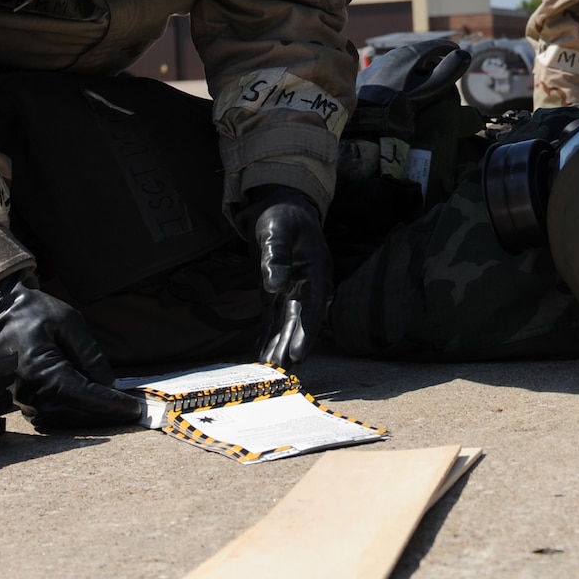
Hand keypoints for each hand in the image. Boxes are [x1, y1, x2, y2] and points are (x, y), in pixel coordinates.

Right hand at [0, 276, 144, 427]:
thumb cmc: (34, 312)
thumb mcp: (69, 322)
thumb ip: (89, 354)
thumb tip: (107, 383)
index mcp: (40, 370)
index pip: (83, 395)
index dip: (110, 404)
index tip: (134, 410)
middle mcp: (30, 392)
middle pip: (76, 412)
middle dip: (107, 413)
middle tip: (134, 412)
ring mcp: (24, 400)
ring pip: (66, 417)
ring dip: (93, 416)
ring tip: (120, 409)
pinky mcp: (25, 401)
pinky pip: (55, 414)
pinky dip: (77, 413)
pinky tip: (96, 405)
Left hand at [239, 186, 333, 366]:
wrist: (281, 205)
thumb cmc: (282, 215)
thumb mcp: (276, 230)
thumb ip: (275, 257)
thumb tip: (276, 286)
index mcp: (316, 270)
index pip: (313, 307)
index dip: (307, 332)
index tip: (299, 354)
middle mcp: (308, 284)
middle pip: (301, 321)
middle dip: (292, 346)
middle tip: (282, 372)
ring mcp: (293, 289)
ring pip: (287, 323)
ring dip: (280, 345)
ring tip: (270, 370)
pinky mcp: (278, 292)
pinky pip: (273, 317)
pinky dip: (268, 335)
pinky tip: (262, 353)